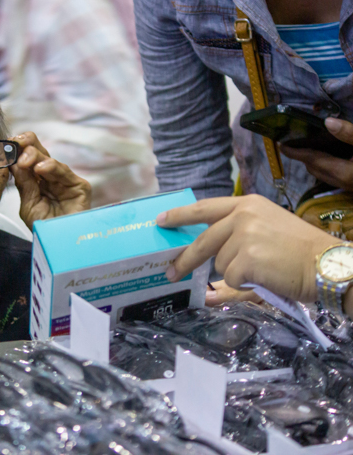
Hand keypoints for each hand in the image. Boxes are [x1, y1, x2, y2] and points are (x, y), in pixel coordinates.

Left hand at [10, 132, 90, 228]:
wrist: (61, 246)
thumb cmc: (46, 228)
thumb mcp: (29, 204)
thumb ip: (24, 183)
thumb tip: (13, 160)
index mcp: (38, 180)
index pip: (28, 158)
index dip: (19, 148)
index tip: (8, 143)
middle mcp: (52, 178)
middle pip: (40, 153)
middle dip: (27, 146)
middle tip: (16, 144)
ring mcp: (66, 181)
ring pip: (50, 160)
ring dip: (36, 157)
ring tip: (24, 160)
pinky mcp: (80, 187)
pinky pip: (64, 173)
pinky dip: (52, 167)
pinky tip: (40, 167)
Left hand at [157, 194, 339, 303]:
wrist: (327, 263)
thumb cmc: (299, 250)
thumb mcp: (266, 229)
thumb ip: (233, 239)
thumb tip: (205, 256)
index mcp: (247, 204)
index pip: (204, 208)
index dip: (180, 215)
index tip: (161, 221)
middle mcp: (243, 216)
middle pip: (203, 241)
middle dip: (184, 260)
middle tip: (171, 272)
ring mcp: (244, 236)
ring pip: (220, 264)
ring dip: (236, 272)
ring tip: (263, 268)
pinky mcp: (247, 259)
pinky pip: (232, 279)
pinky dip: (246, 284)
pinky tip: (266, 276)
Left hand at [280, 117, 352, 189]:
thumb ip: (349, 133)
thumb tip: (328, 122)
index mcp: (344, 172)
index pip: (311, 160)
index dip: (294, 152)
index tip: (281, 145)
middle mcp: (342, 182)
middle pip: (314, 168)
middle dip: (302, 156)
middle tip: (293, 142)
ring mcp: (348, 186)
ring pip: (322, 174)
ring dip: (313, 161)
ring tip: (307, 146)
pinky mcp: (352, 184)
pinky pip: (332, 175)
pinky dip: (325, 164)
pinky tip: (329, 153)